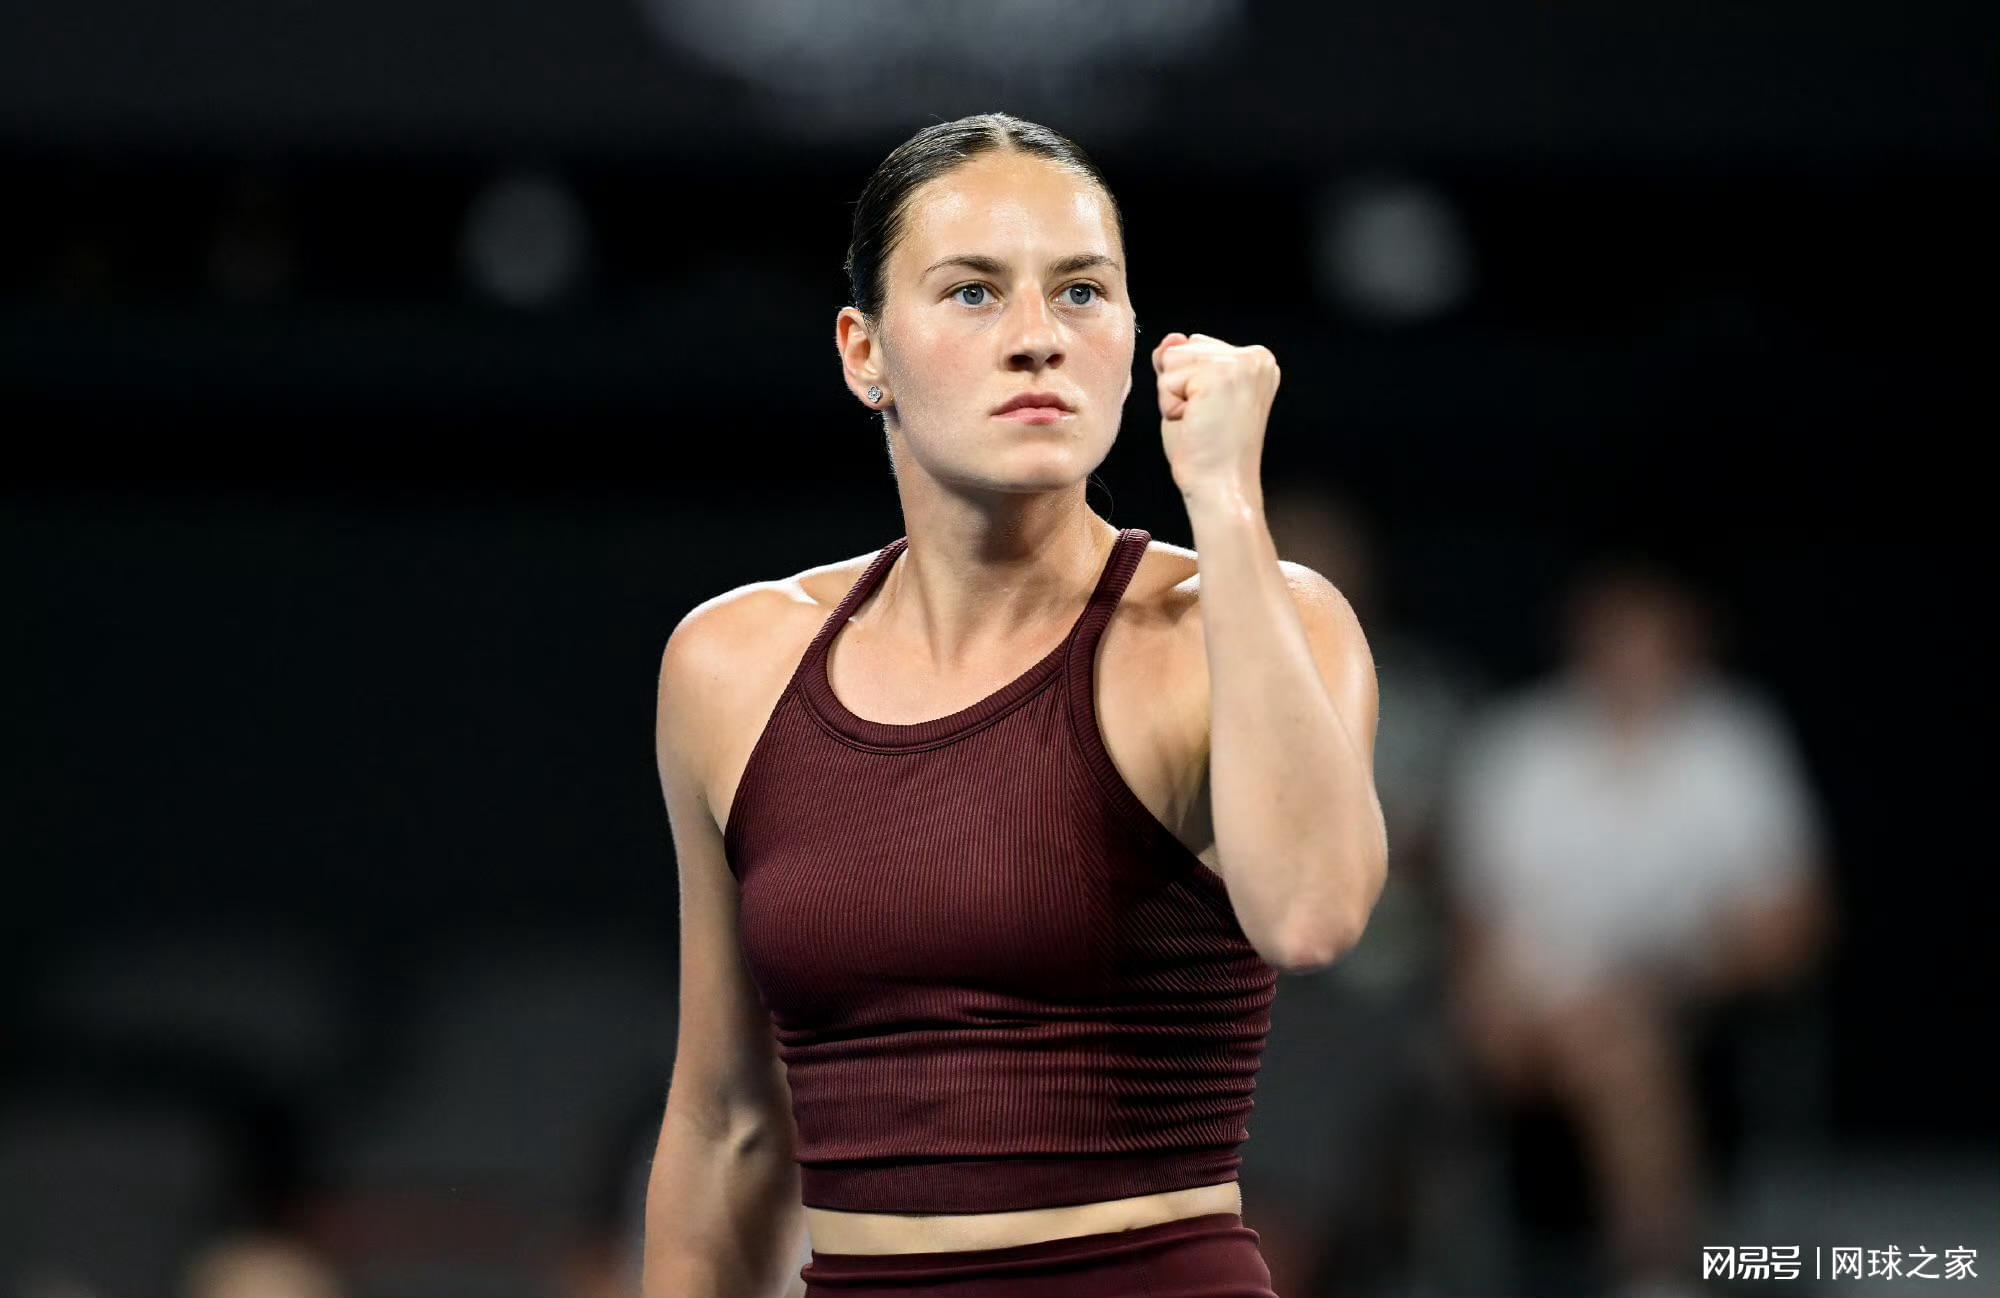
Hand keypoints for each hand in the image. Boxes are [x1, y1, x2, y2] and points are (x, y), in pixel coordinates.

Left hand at [1151, 330, 1280, 500]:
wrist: (1221, 488)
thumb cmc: (1208, 451)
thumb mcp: (1194, 394)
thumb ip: (1183, 361)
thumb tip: (1173, 338)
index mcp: (1257, 359)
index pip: (1195, 346)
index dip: (1189, 384)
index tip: (1213, 414)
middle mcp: (1255, 356)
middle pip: (1182, 349)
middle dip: (1180, 388)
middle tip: (1204, 421)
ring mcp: (1239, 364)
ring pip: (1171, 361)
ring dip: (1173, 398)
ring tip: (1200, 423)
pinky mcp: (1218, 377)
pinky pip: (1166, 380)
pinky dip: (1170, 407)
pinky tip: (1195, 425)